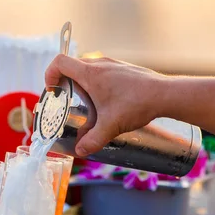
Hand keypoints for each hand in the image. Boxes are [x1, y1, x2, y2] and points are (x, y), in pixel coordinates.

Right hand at [45, 54, 170, 155]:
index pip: (59, 61)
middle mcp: (99, 63)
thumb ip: (92, 140)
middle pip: (72, 66)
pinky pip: (102, 70)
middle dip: (65, 83)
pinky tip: (107, 101)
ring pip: (87, 67)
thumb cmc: (137, 104)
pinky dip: (97, 82)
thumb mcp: (111, 126)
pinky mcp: (123, 68)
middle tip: (67, 101)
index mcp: (90, 73)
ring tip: (87, 103)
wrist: (165, 94)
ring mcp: (113, 63)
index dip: (49, 74)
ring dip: (82, 82)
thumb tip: (80, 152)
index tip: (52, 91)